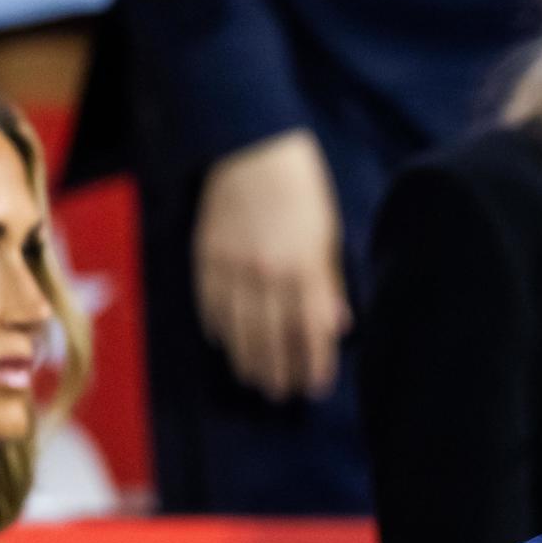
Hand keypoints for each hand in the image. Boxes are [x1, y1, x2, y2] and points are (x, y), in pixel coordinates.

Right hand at [194, 128, 350, 401]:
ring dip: (247, 360)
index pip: (311, 332)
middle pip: (271, 339)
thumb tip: (336, 326)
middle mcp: (267, 276)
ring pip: (238, 330)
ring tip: (255, 380)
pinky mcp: (205, 258)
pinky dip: (217, 328)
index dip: (315, 364)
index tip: (317, 387)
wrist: (250, 148)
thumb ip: (329, 284)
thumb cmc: (301, 190)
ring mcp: (232, 269)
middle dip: (278, 372)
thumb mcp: (328, 235)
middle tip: (282, 394)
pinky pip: (210, 304)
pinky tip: (224, 344)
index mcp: (304, 269)